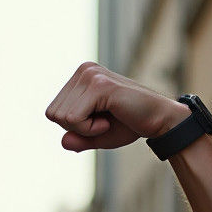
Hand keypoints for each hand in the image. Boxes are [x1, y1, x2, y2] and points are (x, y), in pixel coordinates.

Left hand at [45, 62, 186, 151]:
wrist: (159, 120)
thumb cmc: (128, 125)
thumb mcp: (95, 136)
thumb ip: (76, 139)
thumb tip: (63, 141)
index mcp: (80, 77)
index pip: (53, 111)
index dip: (72, 126)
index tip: (97, 121)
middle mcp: (84, 70)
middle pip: (54, 114)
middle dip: (76, 128)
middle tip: (102, 122)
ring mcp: (91, 75)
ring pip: (62, 117)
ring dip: (85, 129)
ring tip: (107, 119)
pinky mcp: (99, 85)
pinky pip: (74, 119)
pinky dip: (90, 129)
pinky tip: (108, 121)